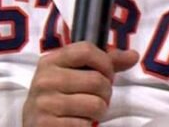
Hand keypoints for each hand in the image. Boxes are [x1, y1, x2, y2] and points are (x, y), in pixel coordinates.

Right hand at [22, 41, 139, 126]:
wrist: (34, 125)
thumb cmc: (58, 97)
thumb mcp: (72, 75)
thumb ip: (102, 64)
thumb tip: (133, 55)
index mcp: (50, 61)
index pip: (86, 50)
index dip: (105, 63)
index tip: (108, 75)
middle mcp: (45, 80)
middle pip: (97, 80)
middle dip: (106, 93)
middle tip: (97, 99)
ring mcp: (45, 103)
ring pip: (95, 105)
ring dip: (98, 112)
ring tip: (87, 112)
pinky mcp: (47, 125)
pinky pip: (84, 125)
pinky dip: (86, 126)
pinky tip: (76, 123)